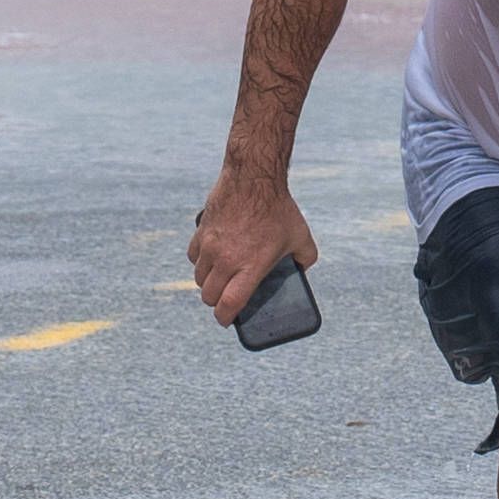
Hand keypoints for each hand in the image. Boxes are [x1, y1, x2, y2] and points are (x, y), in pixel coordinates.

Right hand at [189, 166, 318, 325]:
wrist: (254, 177)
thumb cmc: (280, 208)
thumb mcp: (301, 236)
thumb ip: (305, 258)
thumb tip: (301, 269)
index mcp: (250, 267)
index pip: (229, 304)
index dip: (225, 318)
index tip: (227, 320)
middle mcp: (226, 260)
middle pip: (209, 296)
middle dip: (217, 302)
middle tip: (226, 299)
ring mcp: (210, 246)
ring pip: (199, 278)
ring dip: (208, 283)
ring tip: (220, 279)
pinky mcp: (201, 232)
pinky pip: (193, 256)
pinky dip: (200, 262)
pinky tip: (211, 258)